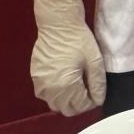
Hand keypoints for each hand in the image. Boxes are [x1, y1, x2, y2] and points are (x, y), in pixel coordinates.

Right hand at [30, 0, 105, 116]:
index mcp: (65, 86)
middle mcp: (49, 89)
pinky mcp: (34, 76)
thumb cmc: (79, 40)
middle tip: (88, 90)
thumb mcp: (94, 61)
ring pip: (54, 104)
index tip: (97, 92)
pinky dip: (55, 94)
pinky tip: (64, 81)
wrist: (57, 24)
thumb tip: (99, 100)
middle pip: (65, 109)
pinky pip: (45, 94)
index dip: (91, 102)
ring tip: (77, 86)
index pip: (80, 106)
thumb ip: (97, 84)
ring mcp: (39, 83)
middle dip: (79, 104)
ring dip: (66, 101)